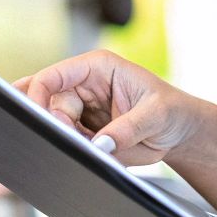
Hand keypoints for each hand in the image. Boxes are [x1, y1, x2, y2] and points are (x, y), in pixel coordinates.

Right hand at [14, 50, 216, 165]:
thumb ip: (128, 128)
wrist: (179, 131)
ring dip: (69, 139)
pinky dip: (75, 149)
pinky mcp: (84, 129)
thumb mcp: (156, 115)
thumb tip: (101, 143)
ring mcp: (82, 108)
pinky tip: (95, 149)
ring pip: (55, 125)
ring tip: (100, 146)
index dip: (38, 93)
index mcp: (98, 67)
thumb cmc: (172, 111)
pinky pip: (68, 140)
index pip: (54, 76)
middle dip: (57, 125)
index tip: (37, 118)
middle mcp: (85, 85)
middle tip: (79, 140)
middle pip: (49, 104)